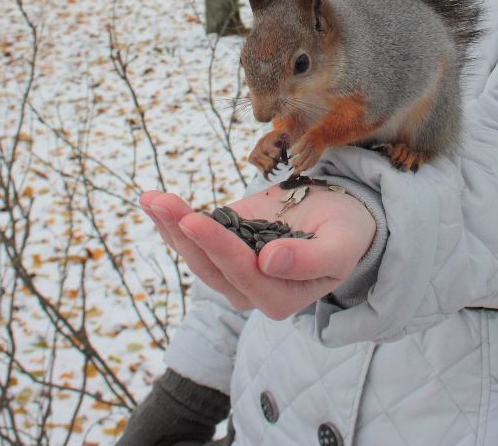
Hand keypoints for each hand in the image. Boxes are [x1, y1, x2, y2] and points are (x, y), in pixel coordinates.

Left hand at [140, 183, 376, 319]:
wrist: (339, 217)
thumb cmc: (346, 232)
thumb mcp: (341, 244)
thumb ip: (311, 259)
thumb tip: (269, 263)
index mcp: (282, 299)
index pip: (244, 274)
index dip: (219, 248)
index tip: (195, 220)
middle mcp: (251, 291)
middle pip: (211, 267)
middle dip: (185, 233)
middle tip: (162, 202)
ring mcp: (233, 272)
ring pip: (195, 256)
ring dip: (171, 226)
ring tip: (152, 199)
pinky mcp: (223, 249)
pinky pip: (193, 240)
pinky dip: (171, 221)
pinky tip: (152, 202)